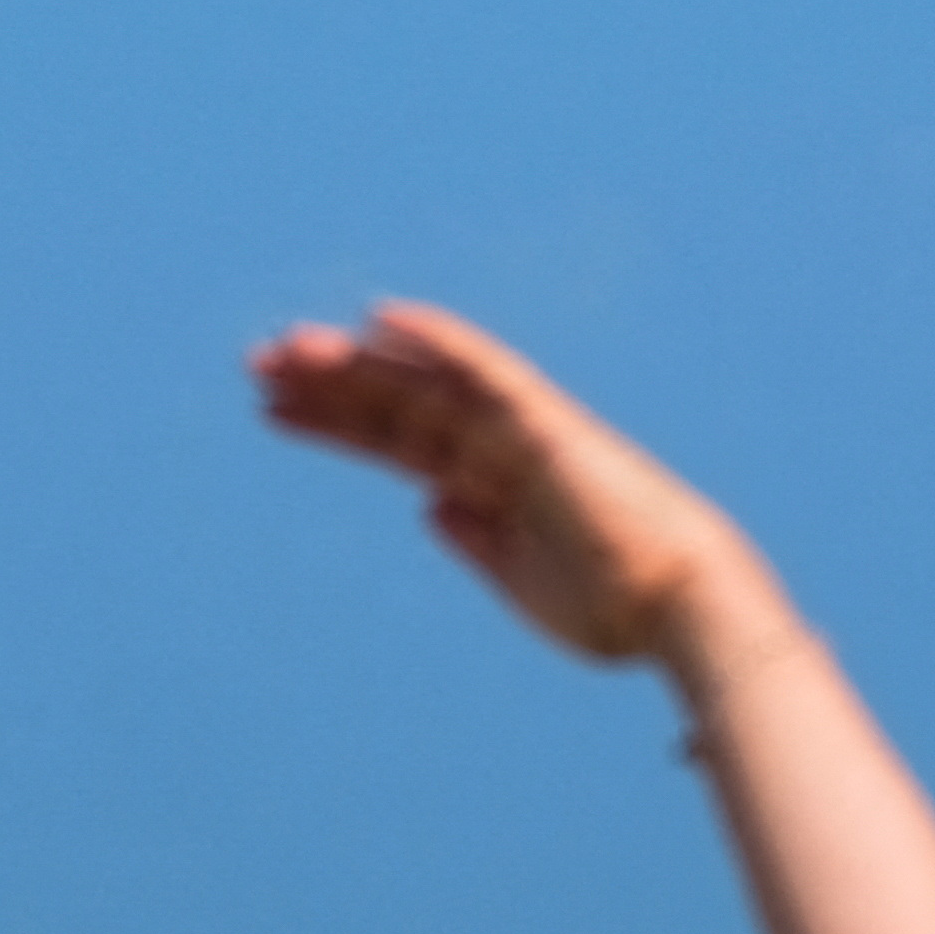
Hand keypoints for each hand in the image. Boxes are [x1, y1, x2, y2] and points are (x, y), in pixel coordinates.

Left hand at [252, 301, 783, 685]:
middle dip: (328, 387)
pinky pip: (486, 371)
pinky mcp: (546, 427)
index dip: (334, 422)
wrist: (678, 612)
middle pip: (397, 406)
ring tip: (285, 351)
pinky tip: (381, 321)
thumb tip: (431, 507)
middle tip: (256, 367)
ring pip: (425, 384)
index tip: (271, 410)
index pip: (396, 440)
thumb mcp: (521, 581)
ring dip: (356, 364)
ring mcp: (521, 433)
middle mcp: (499, 449)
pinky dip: (437, 340)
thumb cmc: (614, 608)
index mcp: (489, 486)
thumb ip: (477, 542)